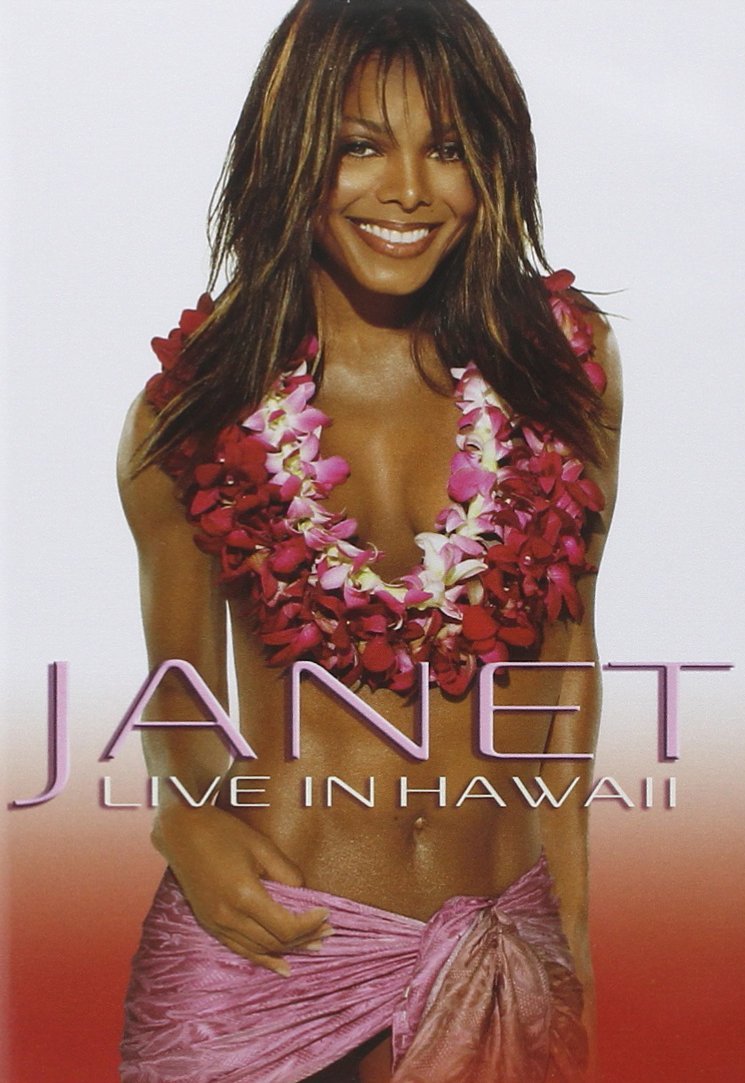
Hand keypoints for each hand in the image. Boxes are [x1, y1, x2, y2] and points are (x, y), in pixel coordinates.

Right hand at [152, 803, 331, 975]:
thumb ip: (286, 873)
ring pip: (260, 949)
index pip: (286, 926)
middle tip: (328, 931)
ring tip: (314, 947)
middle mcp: (228, 916)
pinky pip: (240, 949)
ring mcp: (216, 923)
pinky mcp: (209, 924)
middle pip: (276, 941)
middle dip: (305, 938)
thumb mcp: (261, 846)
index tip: (327, 914)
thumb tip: (304, 894)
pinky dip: (262, 959)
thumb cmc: (223, 832)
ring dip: (288, 950)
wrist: (182, 831)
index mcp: (244, 895)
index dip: (310, 924)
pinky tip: (281, 965)